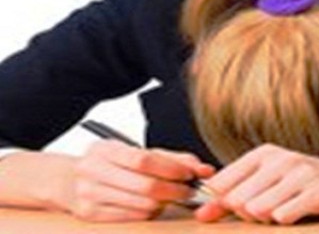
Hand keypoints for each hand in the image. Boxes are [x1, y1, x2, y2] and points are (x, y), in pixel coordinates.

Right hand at [57, 140, 214, 221]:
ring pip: (141, 204)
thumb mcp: (135, 152)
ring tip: (170, 196)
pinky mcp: (89, 214)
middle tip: (189, 191)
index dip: (172, 169)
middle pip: (145, 186)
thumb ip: (170, 158)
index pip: (144, 160)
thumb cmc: (110, 164)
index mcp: (105, 149)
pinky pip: (131, 217)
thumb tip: (204, 170)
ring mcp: (88, 194)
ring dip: (164, 203)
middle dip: (175, 190)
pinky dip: (149, 212)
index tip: (190, 174)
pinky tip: (152, 205)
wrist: (67, 180)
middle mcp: (92, 170)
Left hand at [195, 144, 318, 224]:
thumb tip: (202, 214)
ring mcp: (301, 173)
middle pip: (236, 201)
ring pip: (257, 210)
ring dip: (269, 221)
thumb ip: (236, 198)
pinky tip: (302, 213)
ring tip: (288, 212)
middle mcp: (281, 159)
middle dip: (248, 216)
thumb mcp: (275, 184)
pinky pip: (283, 216)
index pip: (221, 184)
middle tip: (275, 211)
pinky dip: (288, 221)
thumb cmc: (315, 186)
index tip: (241, 210)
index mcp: (265, 153)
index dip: (224, 206)